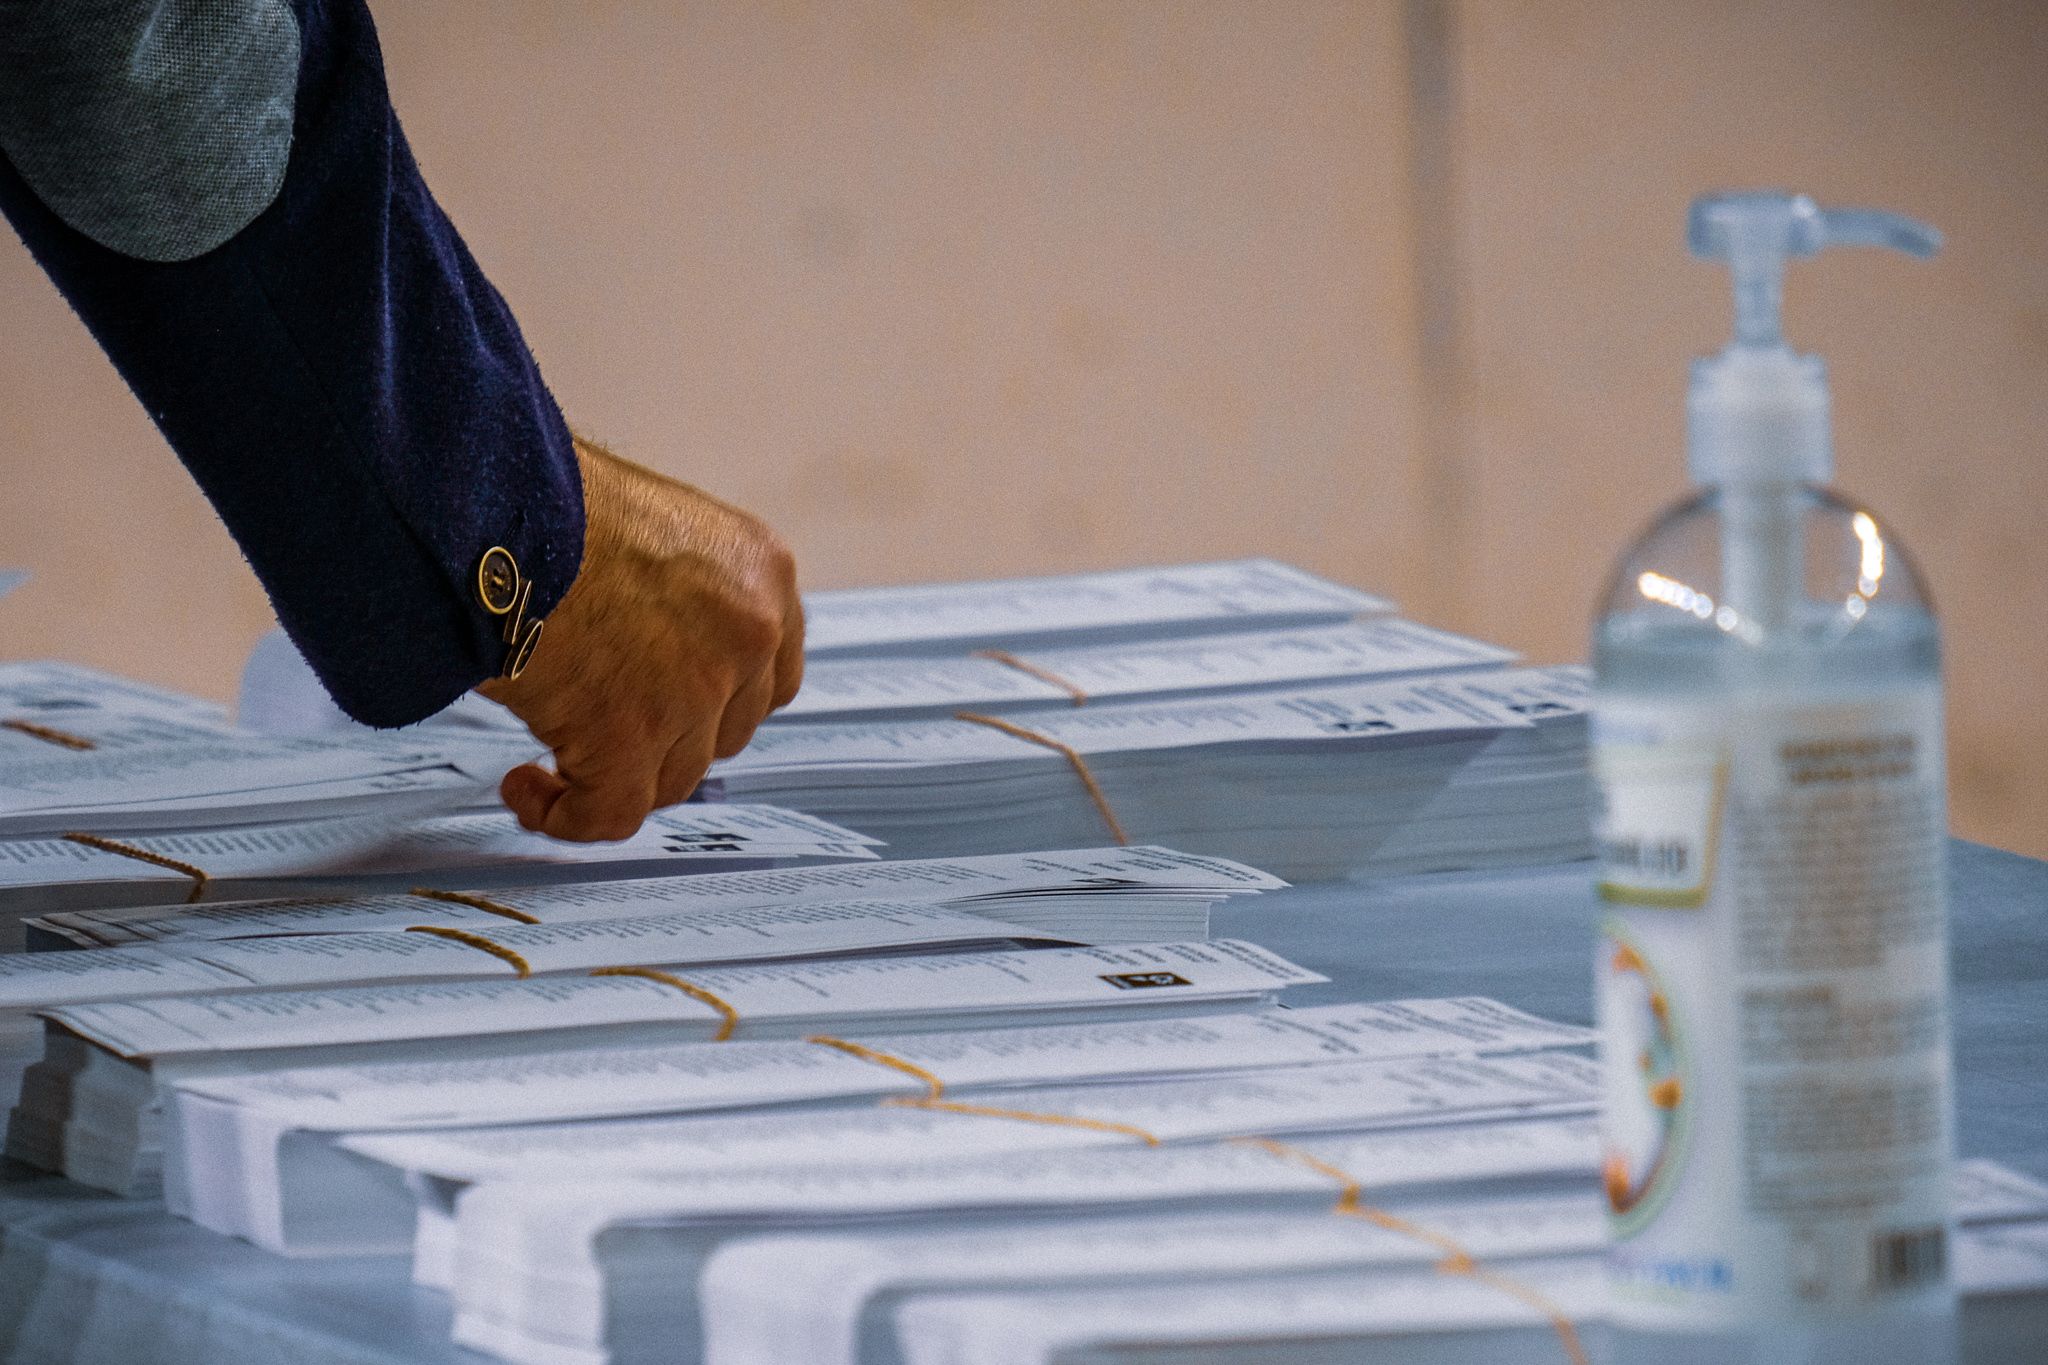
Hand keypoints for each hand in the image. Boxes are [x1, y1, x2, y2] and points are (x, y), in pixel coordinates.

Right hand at [479, 437, 802, 839]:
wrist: (492, 501)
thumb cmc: (547, 498)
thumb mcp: (656, 527)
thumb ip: (682, 592)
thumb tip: (653, 652)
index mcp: (760, 573)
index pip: (774, 674)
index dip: (722, 703)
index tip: (677, 710)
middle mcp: (748, 634)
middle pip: (725, 731)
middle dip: (667, 739)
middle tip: (604, 728)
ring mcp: (697, 691)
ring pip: (672, 777)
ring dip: (614, 777)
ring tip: (550, 757)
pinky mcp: (630, 740)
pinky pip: (610, 815)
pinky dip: (567, 817)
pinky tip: (526, 788)